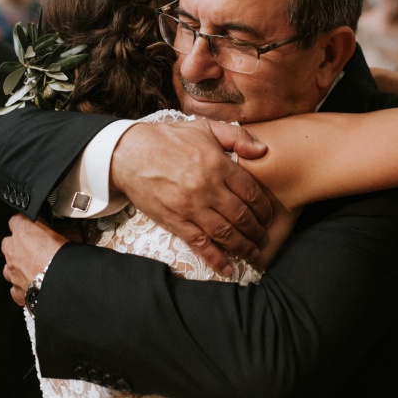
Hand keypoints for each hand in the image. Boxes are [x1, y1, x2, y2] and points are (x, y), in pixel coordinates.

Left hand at [1, 215, 68, 305]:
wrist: (62, 282)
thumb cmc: (64, 256)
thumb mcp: (69, 232)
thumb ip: (61, 228)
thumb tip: (68, 226)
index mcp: (23, 231)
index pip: (16, 220)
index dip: (25, 223)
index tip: (32, 225)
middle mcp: (13, 250)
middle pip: (8, 243)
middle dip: (17, 245)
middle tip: (33, 247)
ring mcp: (12, 271)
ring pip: (8, 267)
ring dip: (18, 266)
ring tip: (33, 268)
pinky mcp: (17, 291)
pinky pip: (15, 289)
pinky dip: (22, 287)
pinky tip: (33, 286)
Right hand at [110, 119, 271, 275]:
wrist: (129, 154)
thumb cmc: (168, 139)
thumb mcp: (205, 128)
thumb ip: (237, 137)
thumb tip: (263, 151)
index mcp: (218, 164)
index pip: (251, 192)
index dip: (264, 208)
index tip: (268, 216)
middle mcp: (207, 188)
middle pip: (241, 216)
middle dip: (257, 231)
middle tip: (264, 239)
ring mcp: (191, 207)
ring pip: (225, 234)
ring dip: (244, 247)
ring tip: (254, 254)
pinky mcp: (175, 221)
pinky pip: (200, 244)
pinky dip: (216, 259)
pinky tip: (228, 269)